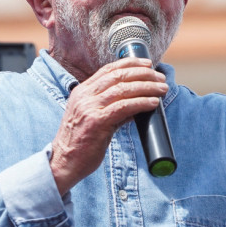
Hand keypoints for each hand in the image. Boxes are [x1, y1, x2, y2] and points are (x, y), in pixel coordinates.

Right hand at [49, 57, 168, 194]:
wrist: (64, 163)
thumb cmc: (80, 143)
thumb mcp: (93, 118)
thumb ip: (112, 108)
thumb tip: (137, 103)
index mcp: (82, 92)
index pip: (108, 70)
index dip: (130, 63)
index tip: (147, 64)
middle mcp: (84, 96)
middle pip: (118, 76)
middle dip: (143, 74)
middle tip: (160, 78)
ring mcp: (89, 108)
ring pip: (123, 89)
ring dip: (146, 87)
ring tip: (161, 89)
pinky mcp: (96, 122)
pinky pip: (124, 107)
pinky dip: (141, 102)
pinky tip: (153, 102)